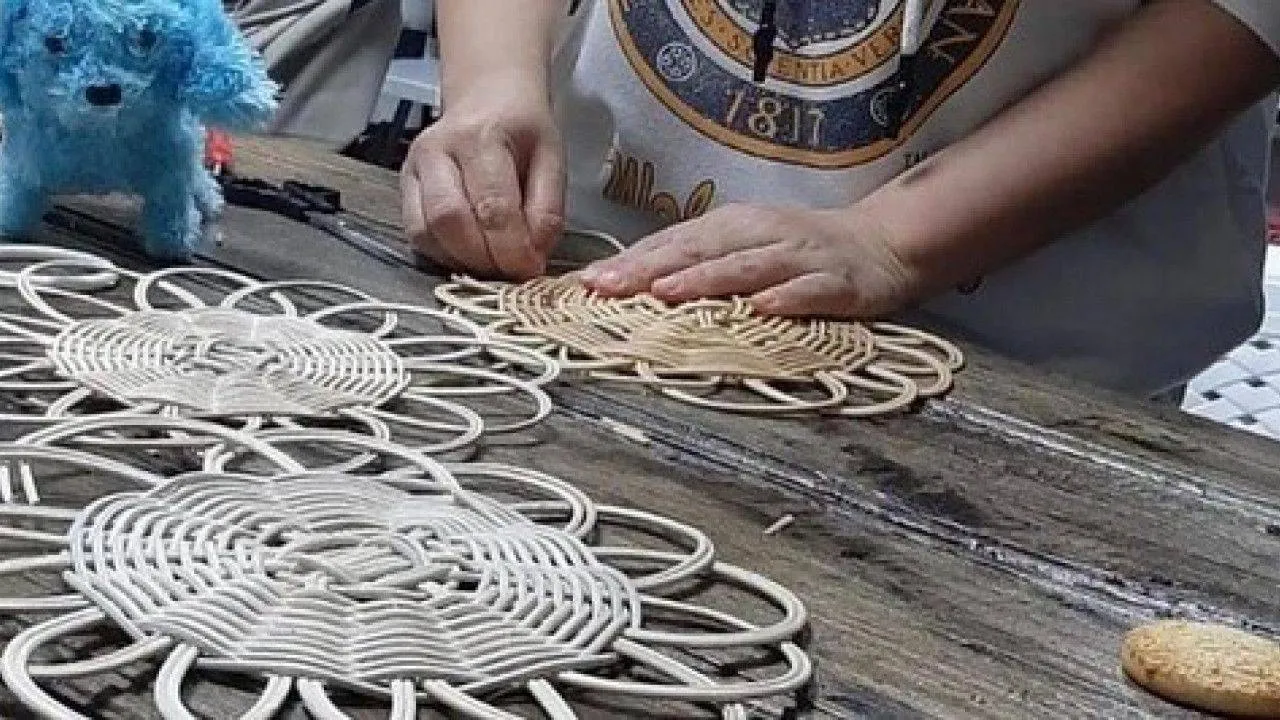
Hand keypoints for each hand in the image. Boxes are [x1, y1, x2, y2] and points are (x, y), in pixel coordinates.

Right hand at [400, 76, 564, 278]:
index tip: (530, 269)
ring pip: (425, 232)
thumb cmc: (521, 128)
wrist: (487, 96)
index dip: (512, 248)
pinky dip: (444, 254)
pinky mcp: (404, 186)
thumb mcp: (551, 158)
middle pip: (450, 220)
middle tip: (510, 272)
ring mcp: (414, 168)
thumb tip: (533, 256)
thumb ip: (547, 208)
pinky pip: (416, 234)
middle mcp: (438, 150)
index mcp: (481, 137)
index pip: (493, 205)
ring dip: (461, 260)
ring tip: (492, 265)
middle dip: (483, 258)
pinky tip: (469, 254)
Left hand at [578, 203, 919, 317]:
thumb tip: (633, 282)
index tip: (587, 283)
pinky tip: (760, 309)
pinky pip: (807, 291)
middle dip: (651, 269)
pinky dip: (784, 299)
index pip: (673, 243)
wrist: (883, 244)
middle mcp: (760, 235)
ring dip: (705, 280)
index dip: (630, 262)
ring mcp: (798, 257)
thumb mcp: (744, 246)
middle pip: (699, 251)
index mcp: (732, 226)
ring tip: (667, 293)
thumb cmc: (800, 250)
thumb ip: (697, 262)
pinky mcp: (835, 283)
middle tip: (608, 288)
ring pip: (747, 267)